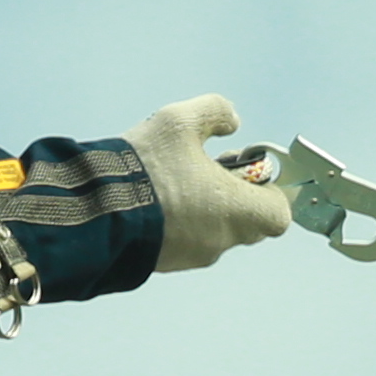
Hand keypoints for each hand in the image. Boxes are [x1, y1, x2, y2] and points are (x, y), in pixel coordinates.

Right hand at [130, 92, 291, 273]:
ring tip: (175, 178)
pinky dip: (180, 221)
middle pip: (247, 222)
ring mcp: (192, 256)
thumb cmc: (146, 168)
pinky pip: (185, 240)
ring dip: (204, 207)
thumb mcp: (181, 121)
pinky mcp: (165, 263)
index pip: (279, 214)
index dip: (271, 192)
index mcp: (237, 211)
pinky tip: (155, 196)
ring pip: (213, 230)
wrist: (96, 212)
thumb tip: (232, 121)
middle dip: (234, 195)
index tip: (251, 171)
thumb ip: (215, 112)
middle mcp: (220, 240)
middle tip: (209, 168)